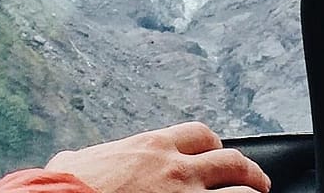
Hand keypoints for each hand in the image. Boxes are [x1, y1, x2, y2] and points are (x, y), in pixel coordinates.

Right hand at [45, 121, 271, 192]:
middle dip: (248, 172)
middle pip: (231, 162)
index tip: (218, 157)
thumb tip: (74, 162)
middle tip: (257, 182)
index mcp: (152, 146)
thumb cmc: (66, 188)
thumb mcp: (77, 161)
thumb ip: (94, 158)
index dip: (213, 146)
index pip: (199, 136)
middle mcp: (176, 169)